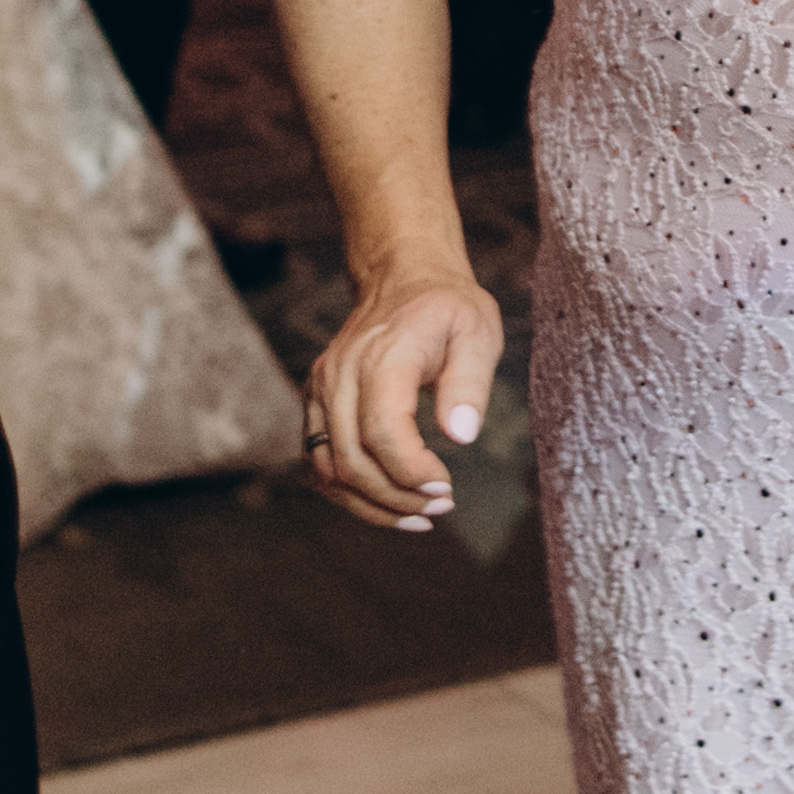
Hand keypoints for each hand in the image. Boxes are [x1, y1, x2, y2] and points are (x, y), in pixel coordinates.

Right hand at [303, 267, 502, 529]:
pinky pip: (319, 462)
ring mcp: (321, 389)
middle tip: (440, 507)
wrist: (402, 278)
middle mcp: (340, 374)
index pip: (381, 429)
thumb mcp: (477, 332)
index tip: (445, 487)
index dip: (410, 470)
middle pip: (350, 458)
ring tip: (418, 516)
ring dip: (370, 504)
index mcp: (382, 355)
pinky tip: (388, 503)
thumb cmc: (447, 308)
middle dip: (396, 496)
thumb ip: (470, 384)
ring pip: (327, 468)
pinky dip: (348, 492)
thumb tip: (461, 436)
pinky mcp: (316, 403)